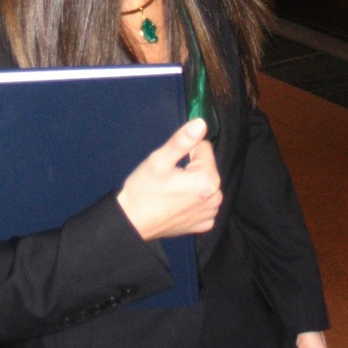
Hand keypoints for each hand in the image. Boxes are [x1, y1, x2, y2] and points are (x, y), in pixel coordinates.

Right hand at [117, 118, 222, 239]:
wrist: (131, 222)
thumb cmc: (144, 189)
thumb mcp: (160, 160)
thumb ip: (182, 140)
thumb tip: (201, 123)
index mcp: (207, 179)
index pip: (204, 148)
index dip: (185, 152)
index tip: (171, 164)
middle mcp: (215, 198)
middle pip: (206, 167)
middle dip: (190, 168)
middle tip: (169, 178)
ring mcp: (210, 213)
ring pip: (205, 183)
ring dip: (192, 183)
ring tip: (171, 191)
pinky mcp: (204, 224)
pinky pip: (203, 202)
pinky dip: (193, 200)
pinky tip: (177, 204)